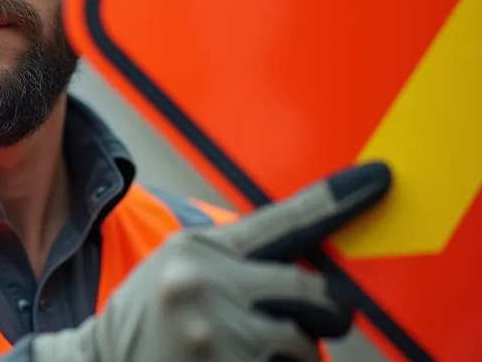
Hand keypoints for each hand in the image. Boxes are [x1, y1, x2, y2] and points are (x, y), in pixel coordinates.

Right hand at [29, 162, 391, 361]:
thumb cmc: (144, 320)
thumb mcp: (175, 269)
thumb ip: (231, 261)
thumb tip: (302, 269)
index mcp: (199, 247)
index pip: (282, 220)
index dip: (337, 201)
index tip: (380, 180)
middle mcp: (208, 282)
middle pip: (313, 295)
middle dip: (316, 317)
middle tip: (287, 327)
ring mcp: (217, 332)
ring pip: (304, 345)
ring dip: (285, 356)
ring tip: (234, 352)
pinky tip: (227, 361)